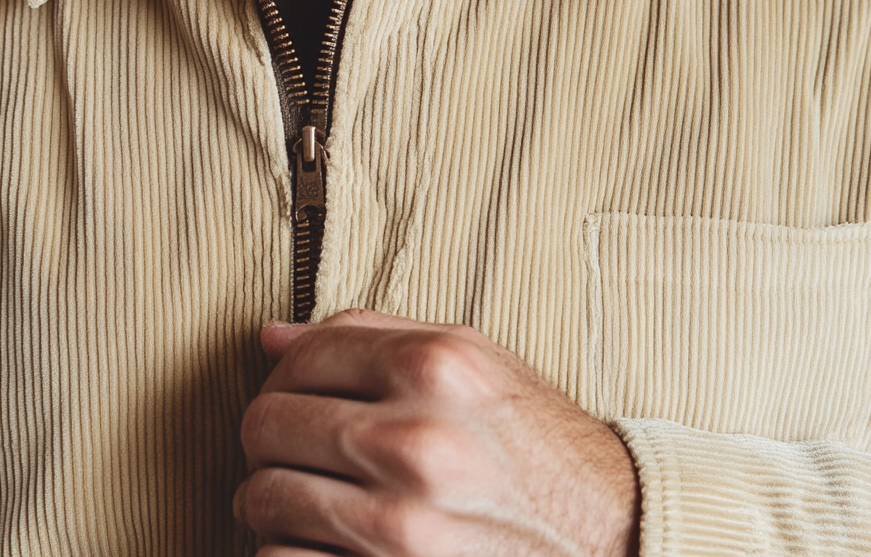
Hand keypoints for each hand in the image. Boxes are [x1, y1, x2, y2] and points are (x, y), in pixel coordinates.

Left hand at [234, 309, 639, 556]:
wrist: (607, 533)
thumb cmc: (531, 439)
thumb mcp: (470, 358)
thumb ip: (369, 335)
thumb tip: (269, 336)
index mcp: (434, 366)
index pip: (300, 357)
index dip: (284, 374)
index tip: (295, 392)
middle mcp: (416, 441)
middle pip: (266, 425)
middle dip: (269, 436)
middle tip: (293, 447)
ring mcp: (402, 524)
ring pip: (262, 497)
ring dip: (269, 496)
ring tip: (302, 493)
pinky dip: (287, 549)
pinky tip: (321, 537)